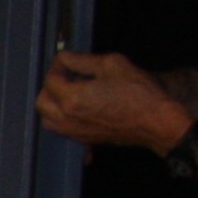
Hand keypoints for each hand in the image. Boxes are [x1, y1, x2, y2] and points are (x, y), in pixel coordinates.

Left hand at [36, 50, 194, 152]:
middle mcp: (68, 119)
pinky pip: (63, 129)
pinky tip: (78, 108)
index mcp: (72, 99)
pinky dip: (63, 118)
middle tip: (66, 75)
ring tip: (71, 91)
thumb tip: (65, 57)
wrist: (156, 121)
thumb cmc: (138, 91)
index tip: (66, 59)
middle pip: (42, 102)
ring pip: (49, 120)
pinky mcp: (85, 140)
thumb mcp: (111, 64)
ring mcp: (75, 132)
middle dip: (50, 86)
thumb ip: (82, 61)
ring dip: (53, 104)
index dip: (57, 66)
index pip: (50, 80)